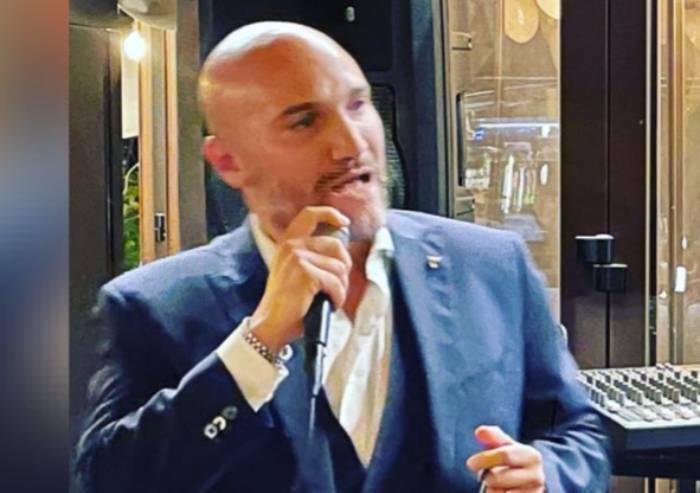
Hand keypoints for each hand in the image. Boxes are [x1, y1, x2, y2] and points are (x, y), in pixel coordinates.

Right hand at [249, 206, 351, 353]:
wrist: (271, 324)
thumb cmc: (287, 303)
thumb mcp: (294, 271)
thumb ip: (312, 256)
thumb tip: (341, 252)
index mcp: (288, 243)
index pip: (310, 215)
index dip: (330, 213)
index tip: (344, 221)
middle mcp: (292, 246)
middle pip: (336, 246)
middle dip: (344, 269)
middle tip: (337, 287)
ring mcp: (298, 257)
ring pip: (339, 268)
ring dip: (341, 288)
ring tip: (329, 298)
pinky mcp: (305, 273)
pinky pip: (336, 283)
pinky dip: (338, 297)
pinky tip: (329, 304)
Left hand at [465, 425, 544, 492]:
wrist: (532, 482)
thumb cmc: (513, 460)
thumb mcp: (505, 446)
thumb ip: (493, 436)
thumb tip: (480, 431)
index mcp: (532, 456)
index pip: (504, 455)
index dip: (484, 459)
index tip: (471, 463)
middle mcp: (537, 476)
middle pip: (496, 478)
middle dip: (486, 477)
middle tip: (487, 476)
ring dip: (492, 490)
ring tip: (498, 486)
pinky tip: (504, 492)